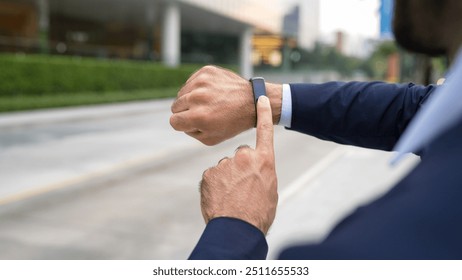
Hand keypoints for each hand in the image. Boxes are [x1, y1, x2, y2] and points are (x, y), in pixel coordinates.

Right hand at [170, 65, 281, 145]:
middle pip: (175, 106)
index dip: (182, 124)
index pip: (173, 121)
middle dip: (186, 112)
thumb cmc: (233, 123)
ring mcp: (202, 82)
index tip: (193, 123)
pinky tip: (212, 93)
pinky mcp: (206, 71)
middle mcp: (197, 97)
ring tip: (208, 103)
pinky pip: (191, 82)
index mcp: (198, 117)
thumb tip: (178, 121)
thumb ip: (190, 132)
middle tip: (202, 113)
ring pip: (182, 93)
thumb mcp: (211, 138)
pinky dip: (198, 88)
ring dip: (191, 99)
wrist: (253, 101)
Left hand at [199, 96, 277, 234]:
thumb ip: (262, 173)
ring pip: (225, 167)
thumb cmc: (258, 213)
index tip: (261, 98)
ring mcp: (225, 164)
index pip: (265, 131)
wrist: (237, 229)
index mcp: (264, 160)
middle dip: (240, 167)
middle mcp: (245, 157)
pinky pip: (213, 176)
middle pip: (241, 155)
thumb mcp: (270, 190)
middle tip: (243, 187)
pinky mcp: (209, 173)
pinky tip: (221, 198)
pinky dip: (215, 186)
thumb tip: (257, 171)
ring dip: (227, 178)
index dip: (263, 114)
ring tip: (232, 197)